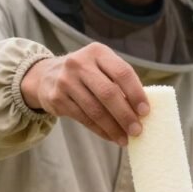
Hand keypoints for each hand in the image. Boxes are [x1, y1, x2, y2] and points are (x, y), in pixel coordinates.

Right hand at [20, 43, 148, 146]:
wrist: (47, 75)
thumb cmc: (87, 74)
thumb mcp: (103, 67)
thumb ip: (121, 83)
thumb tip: (142, 112)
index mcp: (98, 52)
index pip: (122, 72)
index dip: (136, 93)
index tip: (145, 112)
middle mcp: (79, 63)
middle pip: (108, 93)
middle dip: (125, 115)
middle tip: (137, 131)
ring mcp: (65, 80)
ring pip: (95, 110)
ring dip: (113, 128)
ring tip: (126, 139)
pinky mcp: (56, 98)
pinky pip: (84, 119)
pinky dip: (100, 130)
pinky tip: (111, 137)